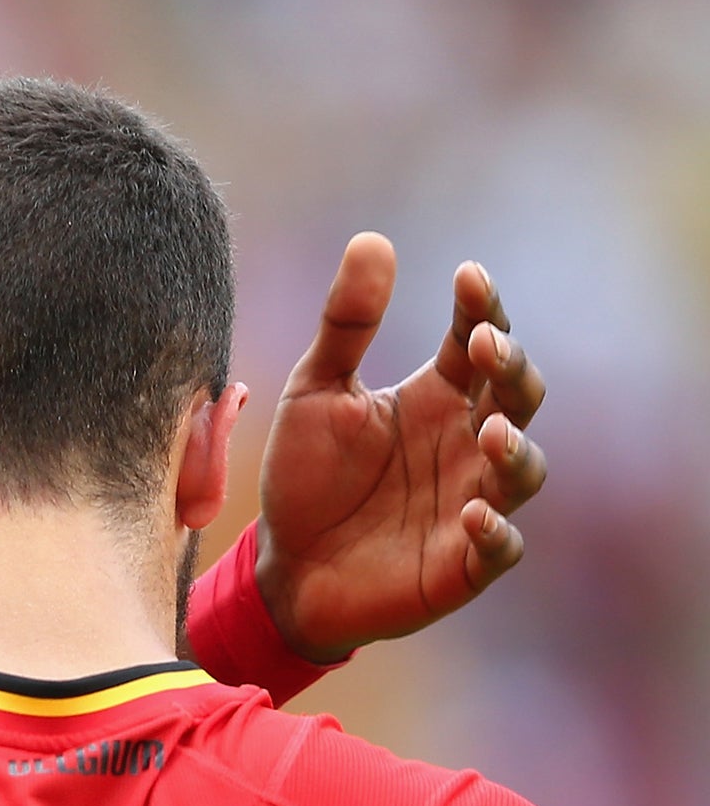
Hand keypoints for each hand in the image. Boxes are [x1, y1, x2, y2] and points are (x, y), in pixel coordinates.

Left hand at [254, 233, 547, 663]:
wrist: (282, 566)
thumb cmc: (305, 477)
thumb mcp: (315, 391)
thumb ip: (345, 324)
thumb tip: (372, 238)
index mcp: (436, 396)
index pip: (477, 342)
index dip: (482, 309)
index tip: (468, 276)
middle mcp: (464, 443)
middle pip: (517, 396)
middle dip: (512, 368)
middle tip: (486, 344)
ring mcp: (471, 502)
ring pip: (523, 470)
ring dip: (514, 449)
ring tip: (489, 429)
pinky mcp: (461, 564)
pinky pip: (498, 548)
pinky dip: (494, 532)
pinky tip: (472, 514)